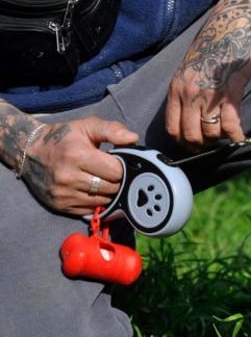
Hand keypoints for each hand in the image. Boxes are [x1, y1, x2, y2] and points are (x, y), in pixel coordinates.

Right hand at [23, 118, 138, 215]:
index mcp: (77, 155)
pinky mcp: (60, 205)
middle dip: (118, 181)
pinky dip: (97, 202)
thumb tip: (133, 139)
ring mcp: (63, 194)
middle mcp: (68, 177)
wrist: (30, 151)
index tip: (120, 163)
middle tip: (114, 173)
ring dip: (109, 193)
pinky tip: (95, 191)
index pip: (116, 172)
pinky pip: (90, 210)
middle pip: (111, 188)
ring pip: (103, 201)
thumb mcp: (87, 126)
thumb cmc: (64, 137)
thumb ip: (112, 130)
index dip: (123, 167)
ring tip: (105, 181)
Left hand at [166, 0, 250, 149]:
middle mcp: (189, 94)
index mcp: (177, 88)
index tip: (194, 146)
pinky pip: (230, 125)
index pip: (172, 127)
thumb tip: (194, 116)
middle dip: (202, 145)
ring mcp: (209, 94)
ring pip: (210, 133)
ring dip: (220, 140)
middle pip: (191, 135)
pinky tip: (241, 138)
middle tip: (213, 144)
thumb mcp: (190, 68)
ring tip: (228, 137)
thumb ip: (188, 91)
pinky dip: (236, 137)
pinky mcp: (229, 93)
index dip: (183, 143)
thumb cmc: (214, 45)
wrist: (230, 24)